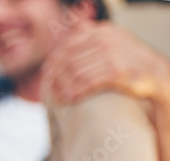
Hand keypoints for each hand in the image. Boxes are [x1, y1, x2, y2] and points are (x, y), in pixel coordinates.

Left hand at [42, 22, 169, 106]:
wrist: (155, 73)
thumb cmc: (127, 59)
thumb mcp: (111, 39)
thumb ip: (91, 32)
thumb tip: (70, 20)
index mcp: (102, 31)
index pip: (68, 45)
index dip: (54, 61)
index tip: (47, 74)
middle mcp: (107, 40)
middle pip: (69, 60)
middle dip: (56, 76)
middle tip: (49, 88)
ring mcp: (113, 55)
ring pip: (76, 72)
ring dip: (63, 86)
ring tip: (57, 96)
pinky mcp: (118, 72)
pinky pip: (88, 83)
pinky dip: (75, 92)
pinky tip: (69, 98)